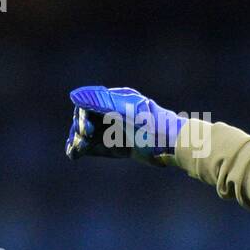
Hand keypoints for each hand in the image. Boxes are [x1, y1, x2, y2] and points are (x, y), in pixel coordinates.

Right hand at [65, 86, 182, 162]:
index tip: (88, 132)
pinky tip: (74, 154)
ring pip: (88, 135)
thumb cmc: (153, 126)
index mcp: (115, 101)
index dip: (82, 118)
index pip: (87, 106)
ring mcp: (114, 131)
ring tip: (77, 150)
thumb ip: (102, 102)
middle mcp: (112, 114)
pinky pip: (95, 147)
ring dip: (79, 141)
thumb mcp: (128, 112)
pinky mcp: (117, 146)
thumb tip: (75, 95)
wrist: (174, 146)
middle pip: (85, 121)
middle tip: (84, 142)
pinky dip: (84, 150)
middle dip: (80, 131)